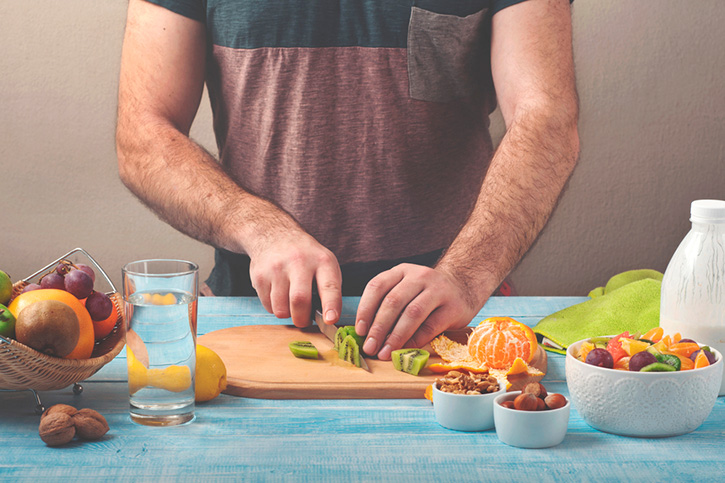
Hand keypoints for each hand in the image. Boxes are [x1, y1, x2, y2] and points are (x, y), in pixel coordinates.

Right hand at [249, 231, 341, 327]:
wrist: (274, 235)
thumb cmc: (305, 257)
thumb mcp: (324, 263)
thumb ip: (329, 289)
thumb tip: (328, 320)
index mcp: (322, 261)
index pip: (329, 286)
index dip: (330, 305)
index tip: (330, 320)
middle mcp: (299, 262)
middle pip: (299, 300)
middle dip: (302, 319)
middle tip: (304, 320)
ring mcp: (277, 268)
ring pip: (281, 309)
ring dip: (287, 314)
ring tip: (290, 303)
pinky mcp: (260, 275)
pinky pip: (268, 306)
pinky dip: (275, 307)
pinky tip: (278, 293)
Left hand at [354, 264, 479, 359]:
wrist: (464, 284)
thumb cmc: (426, 292)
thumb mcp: (406, 288)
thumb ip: (389, 304)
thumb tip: (368, 334)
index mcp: (401, 271)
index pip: (377, 286)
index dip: (365, 309)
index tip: (360, 331)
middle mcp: (419, 276)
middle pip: (393, 301)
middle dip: (378, 328)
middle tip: (370, 347)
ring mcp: (438, 290)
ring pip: (412, 313)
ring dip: (396, 336)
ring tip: (385, 353)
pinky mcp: (453, 307)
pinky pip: (431, 326)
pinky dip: (416, 340)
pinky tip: (405, 349)